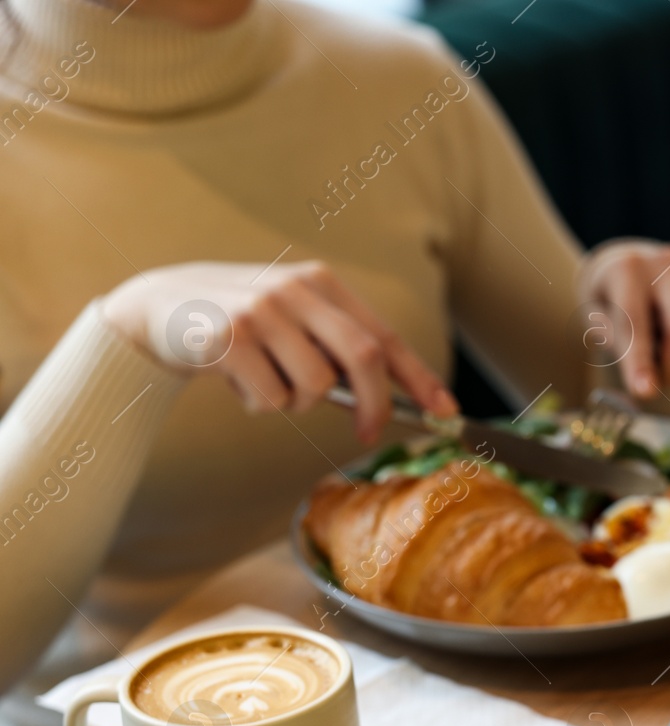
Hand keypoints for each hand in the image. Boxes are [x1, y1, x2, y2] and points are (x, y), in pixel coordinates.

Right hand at [104, 260, 456, 442]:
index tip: (445, 411)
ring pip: (313, 386)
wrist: (157, 307)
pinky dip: (259, 405)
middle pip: (363, 356)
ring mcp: (260, 312)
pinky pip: (269, 398)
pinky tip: (235, 381)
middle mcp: (294, 290)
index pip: (385, 335)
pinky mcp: (227, 339)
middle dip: (376, 404)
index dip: (419, 377)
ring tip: (266, 383)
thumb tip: (393, 399)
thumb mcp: (294, 320)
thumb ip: (337, 347)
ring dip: (297, 403)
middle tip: (369, 432)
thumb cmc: (243, 325)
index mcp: (321, 283)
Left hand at [576, 239, 669, 399]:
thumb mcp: (598, 322)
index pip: (635, 322)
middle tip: (662, 380)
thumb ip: (620, 348)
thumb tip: (647, 384)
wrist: (630, 266)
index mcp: (626, 268)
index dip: (640, 362)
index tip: (645, 392)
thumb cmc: (611, 301)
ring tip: (666, 341)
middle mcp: (666, 260)